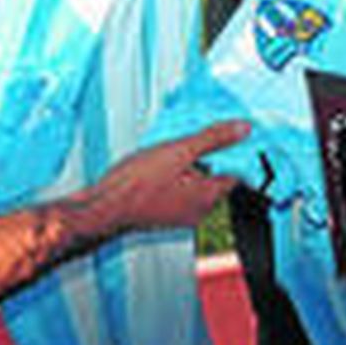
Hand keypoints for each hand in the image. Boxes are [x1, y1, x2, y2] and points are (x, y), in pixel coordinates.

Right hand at [83, 121, 246, 232]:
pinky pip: (181, 190)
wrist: (101, 208)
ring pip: (197, 182)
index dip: (234, 151)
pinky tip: (161, 164)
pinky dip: (176, 176)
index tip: (226, 134)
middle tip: (192, 139)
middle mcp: (199, 211)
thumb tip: (243, 129)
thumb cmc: (135, 184)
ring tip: (172, 150)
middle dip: (209, 156)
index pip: (237, 172)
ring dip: (190, 165)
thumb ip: (213, 139)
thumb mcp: (178, 151)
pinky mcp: (166, 214)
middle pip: (217, 176)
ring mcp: (182, 215)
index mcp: (208, 197)